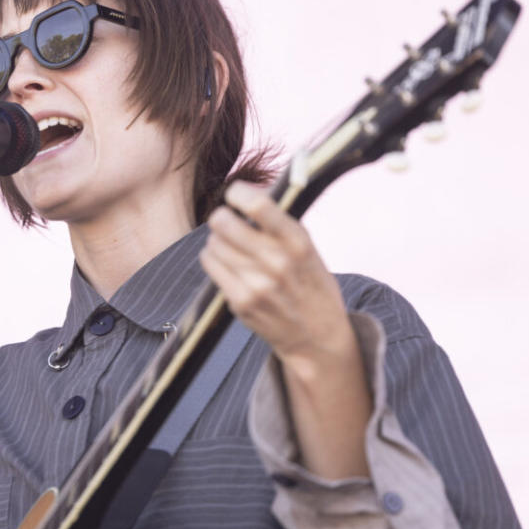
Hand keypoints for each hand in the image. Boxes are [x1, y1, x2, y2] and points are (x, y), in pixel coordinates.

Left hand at [201, 181, 371, 478]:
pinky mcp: (239, 302)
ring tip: (230, 245)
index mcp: (298, 243)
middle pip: (224, 223)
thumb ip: (279, 223)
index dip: (239, 193)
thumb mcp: (308, 249)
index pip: (260, 206)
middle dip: (221, 217)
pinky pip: (210, 264)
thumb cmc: (311, 285)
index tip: (235, 193)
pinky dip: (213, 257)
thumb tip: (247, 190)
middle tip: (226, 219)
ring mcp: (256, 285)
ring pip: (213, 243)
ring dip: (217, 239)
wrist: (318, 338)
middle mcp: (276, 263)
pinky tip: (226, 262)